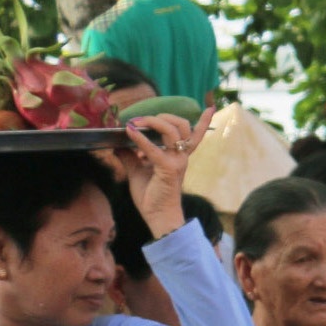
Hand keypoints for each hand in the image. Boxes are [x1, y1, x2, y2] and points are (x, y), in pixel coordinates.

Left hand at [119, 111, 212, 239]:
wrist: (158, 217)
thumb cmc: (151, 196)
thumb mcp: (137, 170)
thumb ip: (129, 155)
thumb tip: (116, 142)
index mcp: (178, 156)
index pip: (195, 135)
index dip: (204, 121)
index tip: (210, 107)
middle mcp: (181, 157)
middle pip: (183, 126)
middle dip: (163, 117)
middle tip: (142, 119)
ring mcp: (176, 162)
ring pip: (173, 131)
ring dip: (153, 122)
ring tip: (135, 122)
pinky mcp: (167, 169)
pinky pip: (154, 149)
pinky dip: (141, 139)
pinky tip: (129, 131)